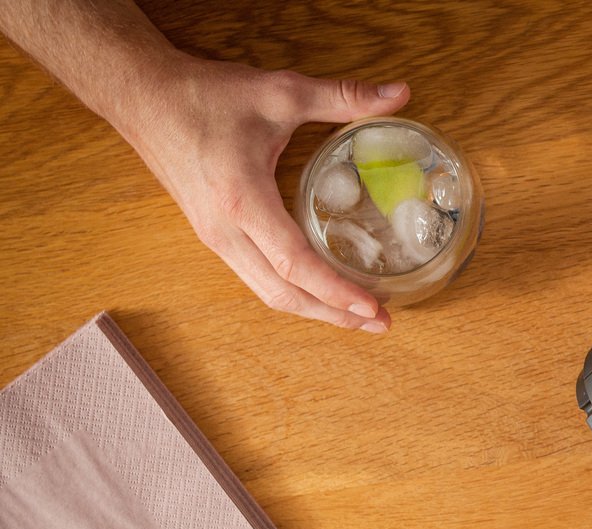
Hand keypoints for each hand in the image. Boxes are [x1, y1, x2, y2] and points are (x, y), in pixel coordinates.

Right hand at [119, 55, 409, 331]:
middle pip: (284, 294)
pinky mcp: (212, 237)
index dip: (336, 292)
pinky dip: (293, 292)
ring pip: (268, 293)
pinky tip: (320, 291)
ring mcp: (214, 238)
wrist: (140, 96)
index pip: (295, 264)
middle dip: (334, 316)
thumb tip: (401, 92)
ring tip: (357, 317)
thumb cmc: (205, 95)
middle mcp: (225, 231)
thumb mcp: (281, 92)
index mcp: (242, 200)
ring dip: (315, 310)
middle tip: (381, 323)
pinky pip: (257, 278)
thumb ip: (344, 96)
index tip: (373, 308)